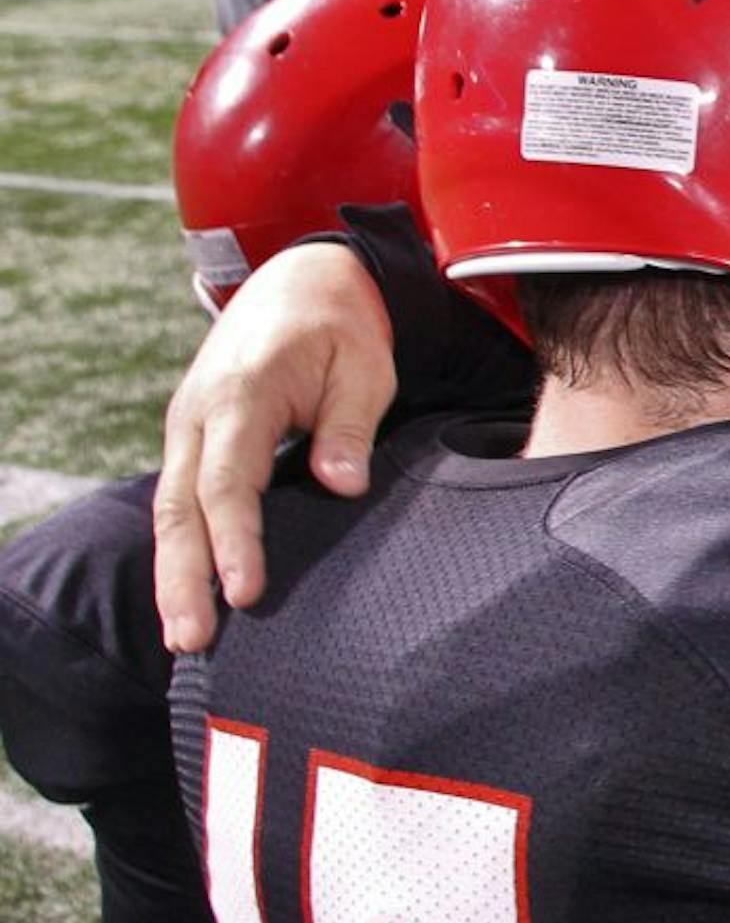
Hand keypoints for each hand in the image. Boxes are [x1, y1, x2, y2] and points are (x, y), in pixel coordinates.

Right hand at [153, 242, 397, 651]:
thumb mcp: (365, 367)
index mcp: (241, 394)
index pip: (229, 482)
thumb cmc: (341, 329)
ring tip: (184, 638)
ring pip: (171, 510)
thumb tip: (344, 483)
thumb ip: (350, 425)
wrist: (303, 283)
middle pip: (182, 507)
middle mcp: (200, 415)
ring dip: (175, 575)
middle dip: (185, 577)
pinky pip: (181, 502)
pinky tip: (190, 597)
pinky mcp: (195, 441)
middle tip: (193, 640)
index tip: (247, 592)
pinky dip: (182, 551)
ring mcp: (189, 428)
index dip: (235, 541)